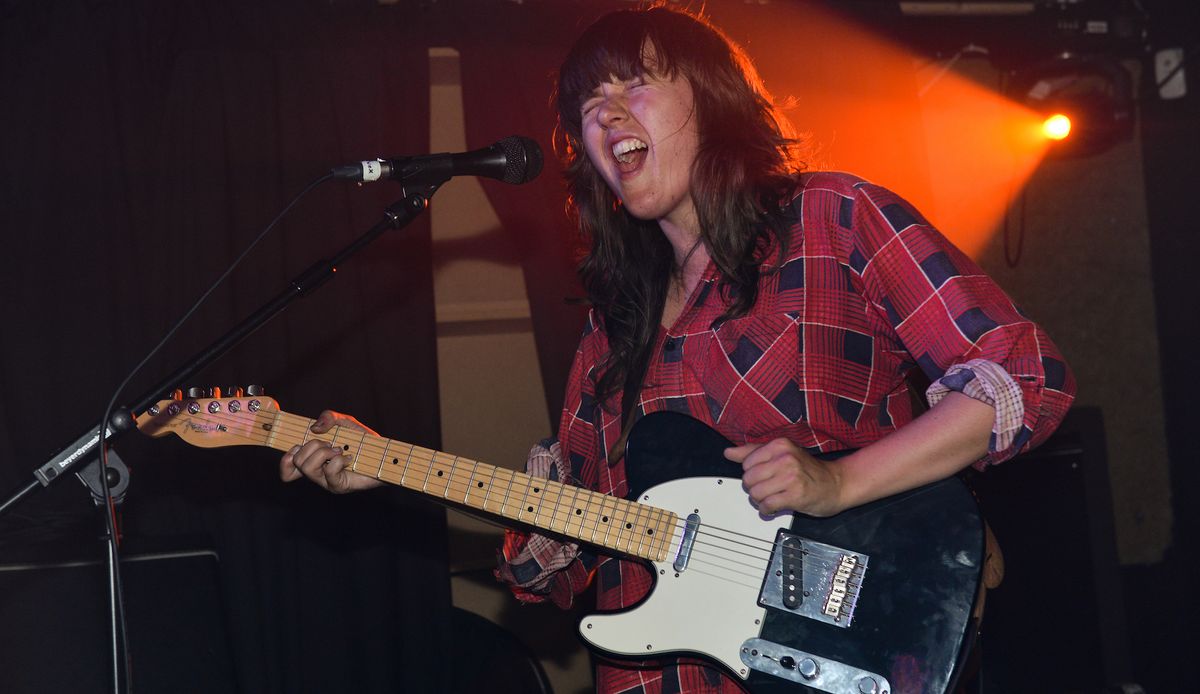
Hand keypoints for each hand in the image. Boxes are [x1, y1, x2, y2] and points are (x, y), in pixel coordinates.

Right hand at [279, 410, 384, 493]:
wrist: (384, 454)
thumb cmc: (363, 440)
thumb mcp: (344, 422)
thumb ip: (329, 417)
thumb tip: (315, 428)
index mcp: (313, 461)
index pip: (287, 469)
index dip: (286, 458)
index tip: (299, 445)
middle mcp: (317, 473)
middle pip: (296, 461)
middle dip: (312, 446)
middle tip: (330, 444)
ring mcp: (326, 482)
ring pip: (307, 467)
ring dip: (323, 452)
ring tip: (339, 450)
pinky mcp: (338, 486)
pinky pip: (329, 471)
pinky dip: (338, 459)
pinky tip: (349, 458)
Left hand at [724, 438, 843, 517]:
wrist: (836, 484)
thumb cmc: (808, 470)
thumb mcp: (781, 454)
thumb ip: (752, 452)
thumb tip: (729, 452)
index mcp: (780, 445)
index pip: (746, 463)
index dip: (751, 473)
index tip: (762, 477)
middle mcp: (785, 458)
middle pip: (748, 479)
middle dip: (754, 488)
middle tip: (766, 489)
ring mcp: (791, 476)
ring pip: (755, 493)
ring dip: (760, 501)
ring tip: (771, 498)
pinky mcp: (795, 495)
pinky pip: (767, 506)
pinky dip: (767, 510)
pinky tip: (775, 507)